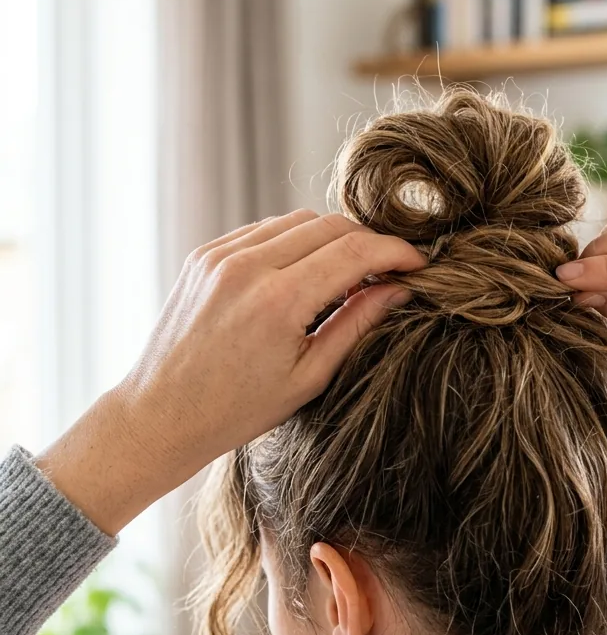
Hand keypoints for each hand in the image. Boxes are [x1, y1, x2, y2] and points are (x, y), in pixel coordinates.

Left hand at [37, 211, 423, 533]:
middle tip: (388, 273)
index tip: (419, 264)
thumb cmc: (236, 410)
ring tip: (344, 280)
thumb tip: (399, 289)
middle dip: (368, 242)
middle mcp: (248, 266)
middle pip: (332, 225)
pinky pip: (264, 230)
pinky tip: (301, 277)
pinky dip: (292, 243)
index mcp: (279, 300)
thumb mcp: (309, 376)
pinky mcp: (204, 255)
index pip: (356, 251)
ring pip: (298, 220)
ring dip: (331, 240)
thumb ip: (357, 325)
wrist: (161, 415)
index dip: (396, 252)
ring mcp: (221, 255)